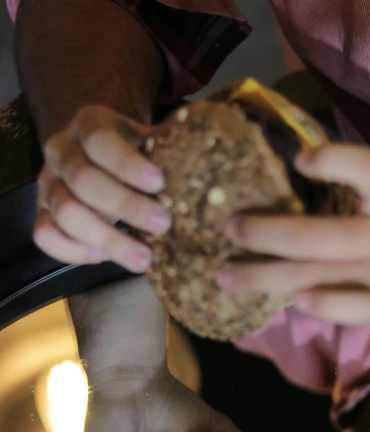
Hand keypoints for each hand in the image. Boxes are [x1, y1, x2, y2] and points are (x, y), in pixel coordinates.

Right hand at [35, 105, 170, 270]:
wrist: (99, 155)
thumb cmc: (137, 152)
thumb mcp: (152, 140)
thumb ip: (174, 147)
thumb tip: (217, 157)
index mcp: (89, 124)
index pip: (99, 140)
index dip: (127, 164)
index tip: (159, 183)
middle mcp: (61, 151)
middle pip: (84, 181)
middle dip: (126, 206)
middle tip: (164, 226)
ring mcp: (48, 184)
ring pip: (66, 214)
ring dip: (107, 239)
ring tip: (144, 259)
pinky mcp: (42, 213)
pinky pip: (44, 235)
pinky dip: (70, 251)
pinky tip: (101, 259)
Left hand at [219, 145, 369, 343]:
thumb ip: (359, 209)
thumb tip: (288, 207)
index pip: (366, 169)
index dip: (333, 159)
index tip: (298, 159)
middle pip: (315, 234)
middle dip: (262, 233)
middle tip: (226, 228)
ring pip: (314, 276)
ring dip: (263, 277)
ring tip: (228, 275)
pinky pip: (339, 308)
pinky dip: (309, 304)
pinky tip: (285, 302)